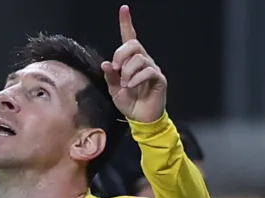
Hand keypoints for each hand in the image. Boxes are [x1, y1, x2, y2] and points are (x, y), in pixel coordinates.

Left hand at [101, 5, 166, 123]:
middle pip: (134, 44)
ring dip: (128, 72)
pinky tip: (132, 87)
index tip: (124, 9)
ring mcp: (152, 69)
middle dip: (121, 54)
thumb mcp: (114, 90)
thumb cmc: (129, 103)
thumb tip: (106, 64)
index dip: (126, 23)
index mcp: (131, 61)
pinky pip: (147, 71)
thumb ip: (110, 77)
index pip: (129, 38)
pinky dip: (136, 79)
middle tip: (116, 68)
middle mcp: (143, 61)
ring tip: (126, 84)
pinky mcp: (159, 79)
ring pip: (139, 59)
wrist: (141, 119)